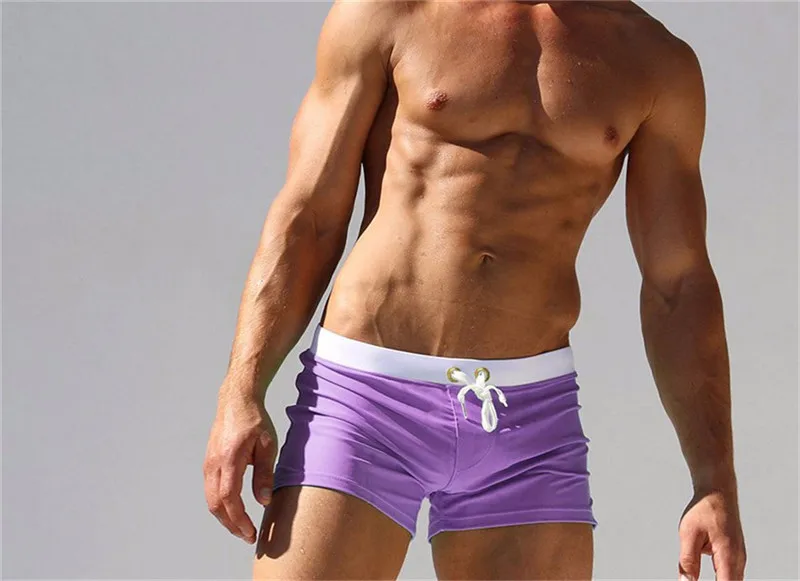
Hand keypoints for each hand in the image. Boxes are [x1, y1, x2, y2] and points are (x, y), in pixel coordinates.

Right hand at [203, 390, 277, 543]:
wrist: (236, 401)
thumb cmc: (255, 420)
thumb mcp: (268, 445)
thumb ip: (265, 473)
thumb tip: (263, 500)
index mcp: (229, 459)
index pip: (230, 499)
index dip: (239, 519)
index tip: (250, 532)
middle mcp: (214, 464)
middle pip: (216, 505)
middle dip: (231, 524)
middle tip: (248, 536)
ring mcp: (208, 464)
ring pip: (211, 500)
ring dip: (225, 517)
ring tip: (242, 527)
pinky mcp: (209, 463)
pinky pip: (210, 490)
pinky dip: (221, 505)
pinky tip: (234, 510)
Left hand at [678, 489, 745, 580]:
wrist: (718, 492)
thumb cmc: (704, 509)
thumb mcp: (689, 533)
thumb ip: (688, 561)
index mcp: (729, 556)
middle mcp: (738, 560)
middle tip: (691, 580)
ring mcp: (739, 559)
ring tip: (692, 577)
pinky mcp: (735, 556)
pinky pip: (729, 576)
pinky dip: (719, 580)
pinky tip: (700, 579)